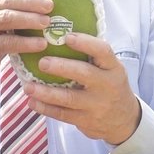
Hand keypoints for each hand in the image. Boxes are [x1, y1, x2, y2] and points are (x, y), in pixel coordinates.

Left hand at [24, 33, 141, 145]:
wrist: (124, 120)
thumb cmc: (110, 86)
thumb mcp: (110, 70)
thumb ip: (92, 56)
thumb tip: (60, 33)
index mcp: (113, 68)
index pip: (103, 51)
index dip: (85, 43)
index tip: (67, 37)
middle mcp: (106, 85)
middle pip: (83, 73)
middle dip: (61, 67)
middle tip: (42, 62)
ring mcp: (96, 105)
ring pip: (69, 98)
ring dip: (46, 92)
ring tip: (28, 86)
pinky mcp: (85, 120)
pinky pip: (63, 114)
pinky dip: (45, 108)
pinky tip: (32, 102)